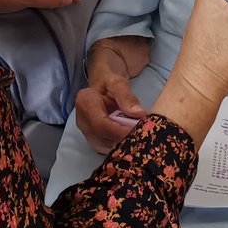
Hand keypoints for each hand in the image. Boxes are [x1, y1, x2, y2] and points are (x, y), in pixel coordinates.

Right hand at [76, 37, 150, 153]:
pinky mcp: (94, 139)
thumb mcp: (118, 82)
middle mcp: (82, 120)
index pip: (101, 124)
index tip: (139, 133)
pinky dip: (121, 147)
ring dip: (124, 145)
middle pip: (103, 138)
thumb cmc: (110, 79)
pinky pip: (107, 148)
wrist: (104, 83)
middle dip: (124, 140)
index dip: (120, 132)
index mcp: (85, 102)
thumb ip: (127, 97)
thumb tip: (139, 114)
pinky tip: (134, 143)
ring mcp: (87, 132)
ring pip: (105, 146)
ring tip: (141, 140)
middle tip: (145, 138)